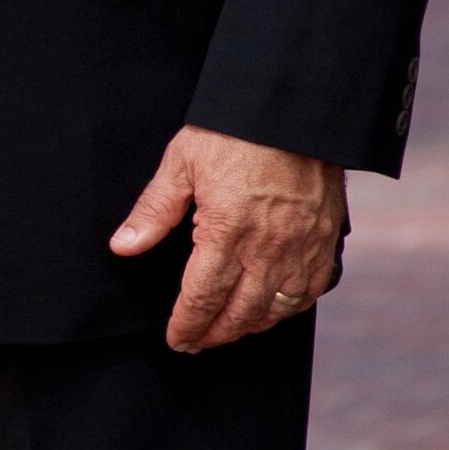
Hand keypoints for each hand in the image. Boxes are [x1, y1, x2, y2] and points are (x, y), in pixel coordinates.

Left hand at [110, 125, 345, 352]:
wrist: (293, 106)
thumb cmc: (234, 130)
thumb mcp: (181, 163)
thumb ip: (153, 210)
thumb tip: (123, 246)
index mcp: (227, 231)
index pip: (203, 298)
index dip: (187, 325)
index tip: (177, 340)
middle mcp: (267, 248)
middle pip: (240, 313)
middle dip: (215, 334)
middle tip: (196, 343)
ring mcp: (301, 246)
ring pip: (277, 308)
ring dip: (250, 325)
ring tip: (228, 329)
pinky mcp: (325, 238)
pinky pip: (311, 289)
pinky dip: (290, 307)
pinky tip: (273, 308)